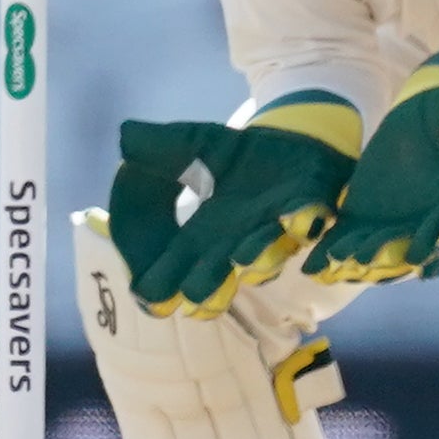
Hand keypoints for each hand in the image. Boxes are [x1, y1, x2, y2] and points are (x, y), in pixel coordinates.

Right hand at [99, 95, 361, 315]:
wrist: (291, 139)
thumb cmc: (234, 154)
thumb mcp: (191, 144)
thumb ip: (159, 148)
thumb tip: (125, 139)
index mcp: (202, 237)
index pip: (176, 268)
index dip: (162, 285)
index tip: (151, 299)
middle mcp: (239, 242)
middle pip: (220, 275)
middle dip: (209, 286)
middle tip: (194, 299)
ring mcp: (279, 226)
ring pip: (268, 253)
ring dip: (258, 257)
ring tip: (243, 259)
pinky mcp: (313, 200)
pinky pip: (312, 216)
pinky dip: (307, 221)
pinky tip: (303, 221)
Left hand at [303, 46, 438, 285]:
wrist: (423, 122)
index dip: (436, 237)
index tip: (422, 255)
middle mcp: (426, 216)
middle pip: (409, 245)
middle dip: (388, 256)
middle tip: (366, 263)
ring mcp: (395, 221)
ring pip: (379, 249)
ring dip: (358, 261)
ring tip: (335, 267)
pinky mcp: (366, 216)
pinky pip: (351, 239)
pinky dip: (334, 253)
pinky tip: (313, 267)